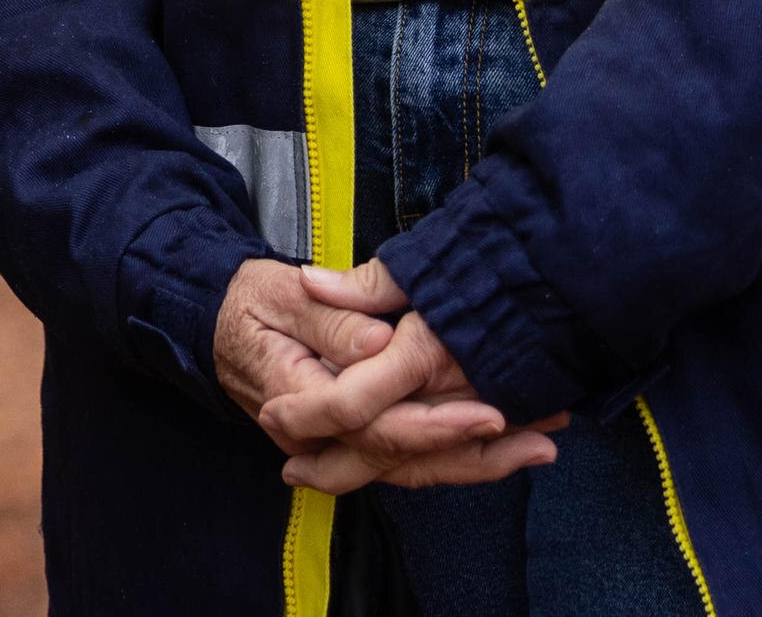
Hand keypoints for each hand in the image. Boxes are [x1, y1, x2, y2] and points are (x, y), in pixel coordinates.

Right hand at [213, 259, 562, 495]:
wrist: (220, 323)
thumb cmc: (253, 300)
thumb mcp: (283, 292)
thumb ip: (332, 320)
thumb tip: (378, 344)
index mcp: (298, 400)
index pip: (372, 426)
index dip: (434, 425)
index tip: (490, 413)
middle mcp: (319, 438)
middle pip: (402, 460)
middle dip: (475, 455)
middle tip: (538, 440)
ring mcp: (338, 444)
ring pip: (412, 469)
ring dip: (479, 463)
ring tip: (541, 445)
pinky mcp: (357, 440)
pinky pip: (410, 461)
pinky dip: (460, 456)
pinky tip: (508, 446)